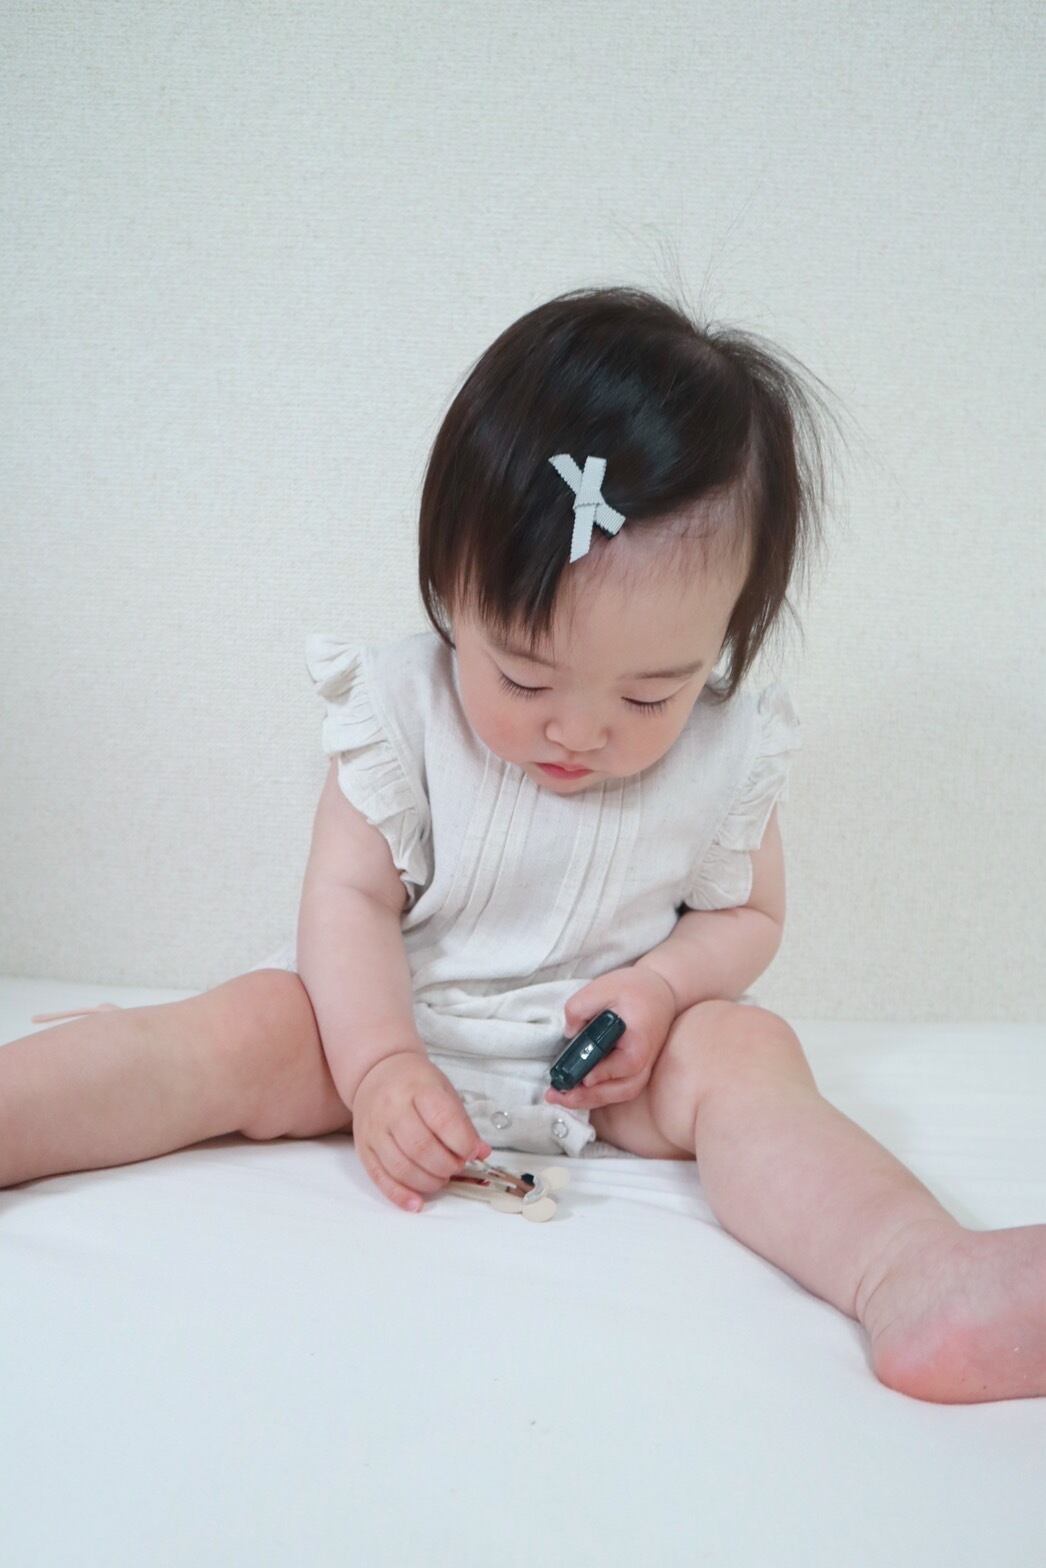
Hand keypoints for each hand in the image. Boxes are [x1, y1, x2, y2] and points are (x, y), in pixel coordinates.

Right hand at [352, 1051, 491, 1212]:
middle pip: (422, 1148)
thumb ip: (461, 1122)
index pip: (443, 1120)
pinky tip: (416, 1203)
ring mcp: (374, 1129)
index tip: (471, 1152)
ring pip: (401, 1167)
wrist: (377, 1072)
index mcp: (417, 1088)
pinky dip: (400, 1195)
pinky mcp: (364, 1147)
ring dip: (428, 1182)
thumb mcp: (443, 1090)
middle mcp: (392, 1108)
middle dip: (447, 1165)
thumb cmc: (414, 1083)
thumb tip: (480, 1152)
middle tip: (457, 1166)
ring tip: (441, 1178)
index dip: (462, 1143)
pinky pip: (380, 1178)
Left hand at [544, 966, 678, 1111]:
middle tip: (558, 1097)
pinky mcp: (635, 1071)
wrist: (659, 991)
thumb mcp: (602, 988)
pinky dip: (598, 1094)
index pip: (626, 1064)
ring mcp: (643, 1068)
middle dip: (590, 1097)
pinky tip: (575, 1092)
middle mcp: (646, 1060)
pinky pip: (618, 1089)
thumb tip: (569, 1033)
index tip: (583, 1079)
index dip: (603, 1074)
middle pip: (623, 1089)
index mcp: (640, 1040)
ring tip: (562, 1098)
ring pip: (620, 1094)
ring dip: (591, 1100)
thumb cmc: (632, 988)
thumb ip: (579, 1007)